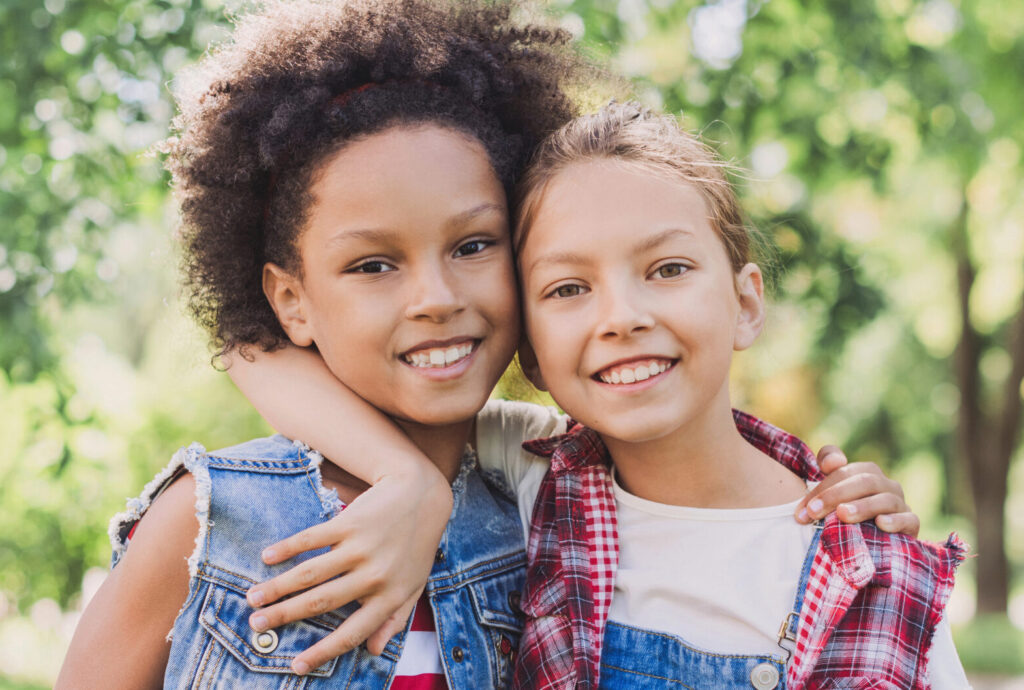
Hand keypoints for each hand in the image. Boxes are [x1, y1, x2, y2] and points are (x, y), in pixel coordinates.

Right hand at [245, 468, 452, 674]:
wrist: (423, 496)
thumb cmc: (416, 546)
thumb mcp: (413, 586)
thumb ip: (394, 619)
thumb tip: (373, 651)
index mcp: (390, 597)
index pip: (352, 633)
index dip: (322, 652)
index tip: (296, 666)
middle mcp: (374, 576)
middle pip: (321, 602)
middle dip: (284, 616)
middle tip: (256, 625)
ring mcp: (361, 548)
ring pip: (310, 573)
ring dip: (277, 587)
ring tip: (252, 597)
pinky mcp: (350, 523)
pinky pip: (312, 538)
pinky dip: (287, 548)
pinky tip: (267, 556)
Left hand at [794, 445, 919, 536]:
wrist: (874, 546)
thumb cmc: (846, 517)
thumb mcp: (832, 497)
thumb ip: (828, 471)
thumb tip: (832, 462)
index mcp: (865, 473)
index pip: (844, 471)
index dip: (823, 487)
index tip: (803, 509)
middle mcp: (885, 485)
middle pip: (863, 481)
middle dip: (835, 495)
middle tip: (814, 512)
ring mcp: (900, 504)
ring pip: (885, 499)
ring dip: (863, 506)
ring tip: (843, 515)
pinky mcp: (912, 524)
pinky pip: (909, 519)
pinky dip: (896, 520)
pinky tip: (881, 524)